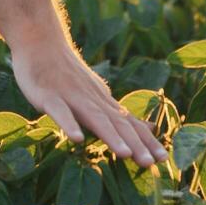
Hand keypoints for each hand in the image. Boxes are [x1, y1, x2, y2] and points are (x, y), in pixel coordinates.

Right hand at [9, 35, 167, 168]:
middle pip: (117, 124)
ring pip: (94, 118)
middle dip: (135, 144)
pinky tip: (76, 139)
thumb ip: (119, 114)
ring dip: (111, 136)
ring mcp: (71, 97)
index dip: (147, 142)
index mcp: (103, 103)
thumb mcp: (97, 94)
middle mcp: (92, 100)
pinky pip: (60, 111)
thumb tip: (150, 128)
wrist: (40, 40)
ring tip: (126, 155)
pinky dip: (69, 124)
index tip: (165, 160)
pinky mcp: (48, 96)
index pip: (130, 124)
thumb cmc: (66, 72)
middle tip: (151, 164)